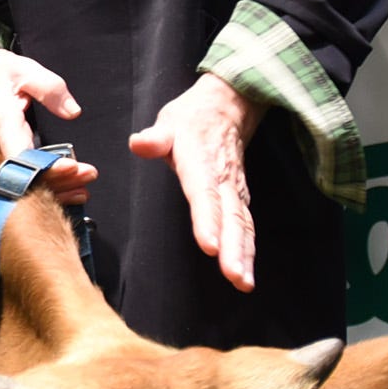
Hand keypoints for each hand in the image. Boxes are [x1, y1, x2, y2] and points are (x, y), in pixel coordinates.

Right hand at [0, 39, 97, 202]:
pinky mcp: (4, 154)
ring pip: (24, 181)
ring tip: (84, 186)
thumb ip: (51, 90)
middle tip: (89, 174)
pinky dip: (48, 185)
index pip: (21, 155)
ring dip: (56, 187)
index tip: (72, 166)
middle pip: (25, 176)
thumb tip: (72, 111)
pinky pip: (24, 177)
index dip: (45, 167)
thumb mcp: (28, 70)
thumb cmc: (0, 72)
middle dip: (59, 180)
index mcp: (2, 120)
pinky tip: (69, 190)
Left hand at [130, 72, 265, 293]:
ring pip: (241, 225)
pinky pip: (246, 226)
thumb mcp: (169, 121)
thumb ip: (156, 138)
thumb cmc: (193, 119)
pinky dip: (249, 251)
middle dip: (233, 248)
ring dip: (244, 255)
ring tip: (242, 282)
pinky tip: (245, 275)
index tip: (210, 245)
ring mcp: (234, 190)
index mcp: (201, 162)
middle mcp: (222, 180)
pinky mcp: (239, 198)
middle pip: (229, 216)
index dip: (207, 220)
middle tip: (234, 275)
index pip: (204, 194)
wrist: (228, 106)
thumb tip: (139, 143)